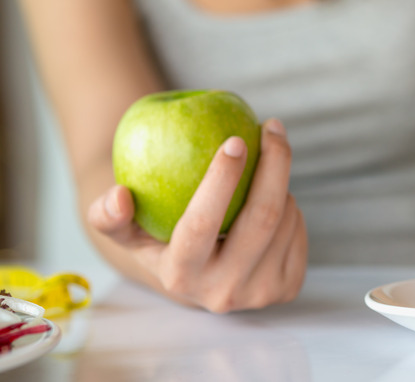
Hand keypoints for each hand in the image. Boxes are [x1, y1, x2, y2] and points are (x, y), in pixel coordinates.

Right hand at [88, 119, 307, 312]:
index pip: (201, 224)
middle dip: (273, 164)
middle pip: (261, 218)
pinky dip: (290, 204)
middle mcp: (223, 292)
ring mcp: (260, 294)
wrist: (198, 277)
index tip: (235, 140)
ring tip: (262, 169)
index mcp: (180, 277)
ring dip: (279, 183)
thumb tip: (118, 196)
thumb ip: (109, 215)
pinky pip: (299, 230)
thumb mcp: (126, 229)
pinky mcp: (287, 287)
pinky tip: (275, 195)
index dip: (221, 180)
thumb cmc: (158, 236)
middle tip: (271, 127)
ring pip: (285, 219)